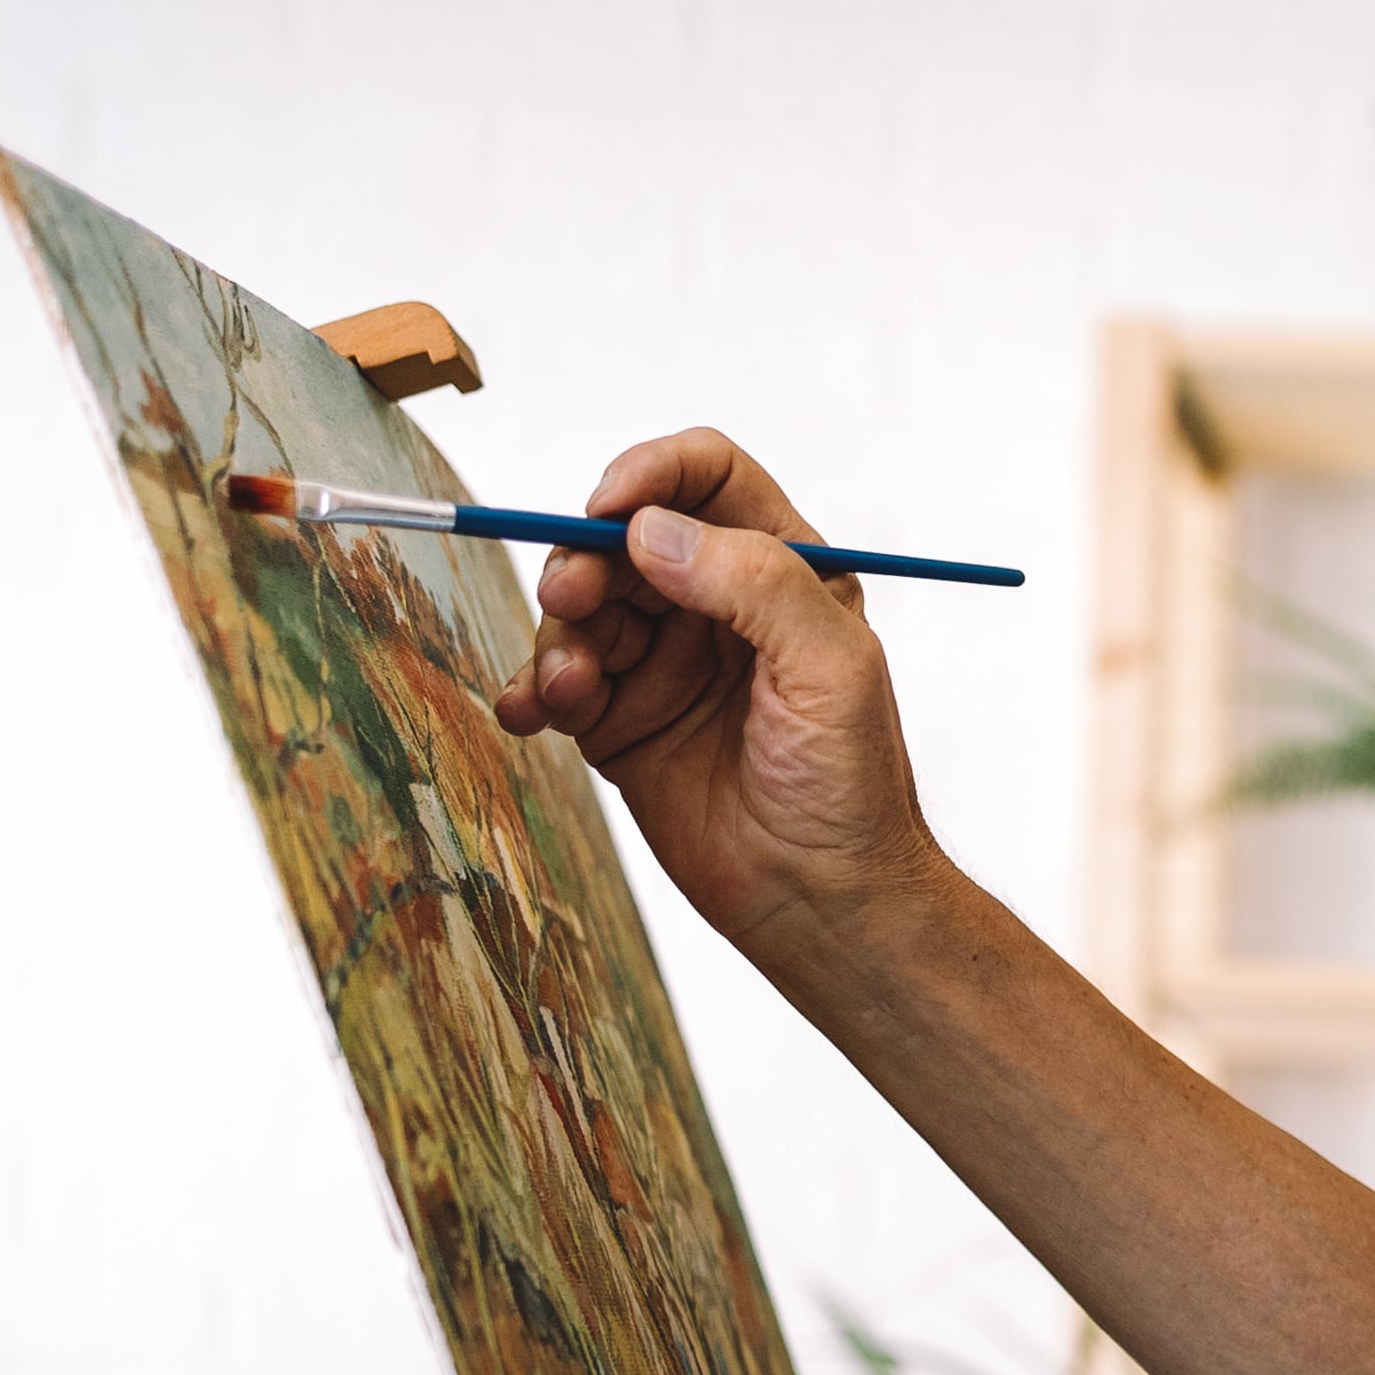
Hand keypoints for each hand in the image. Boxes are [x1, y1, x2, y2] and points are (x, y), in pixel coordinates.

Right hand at [486, 427, 939, 959]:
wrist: (820, 900)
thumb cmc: (848, 784)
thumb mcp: (830, 668)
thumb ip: (755, 583)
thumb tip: (653, 530)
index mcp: (784, 570)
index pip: (708, 477)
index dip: (654, 474)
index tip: (610, 508)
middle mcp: (717, 604)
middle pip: (623, 537)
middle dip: (584, 559)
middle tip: (571, 601)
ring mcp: (663, 660)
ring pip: (580, 605)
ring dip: (556, 634)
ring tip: (565, 690)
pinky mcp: (620, 719)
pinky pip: (555, 677)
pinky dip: (529, 686)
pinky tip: (525, 713)